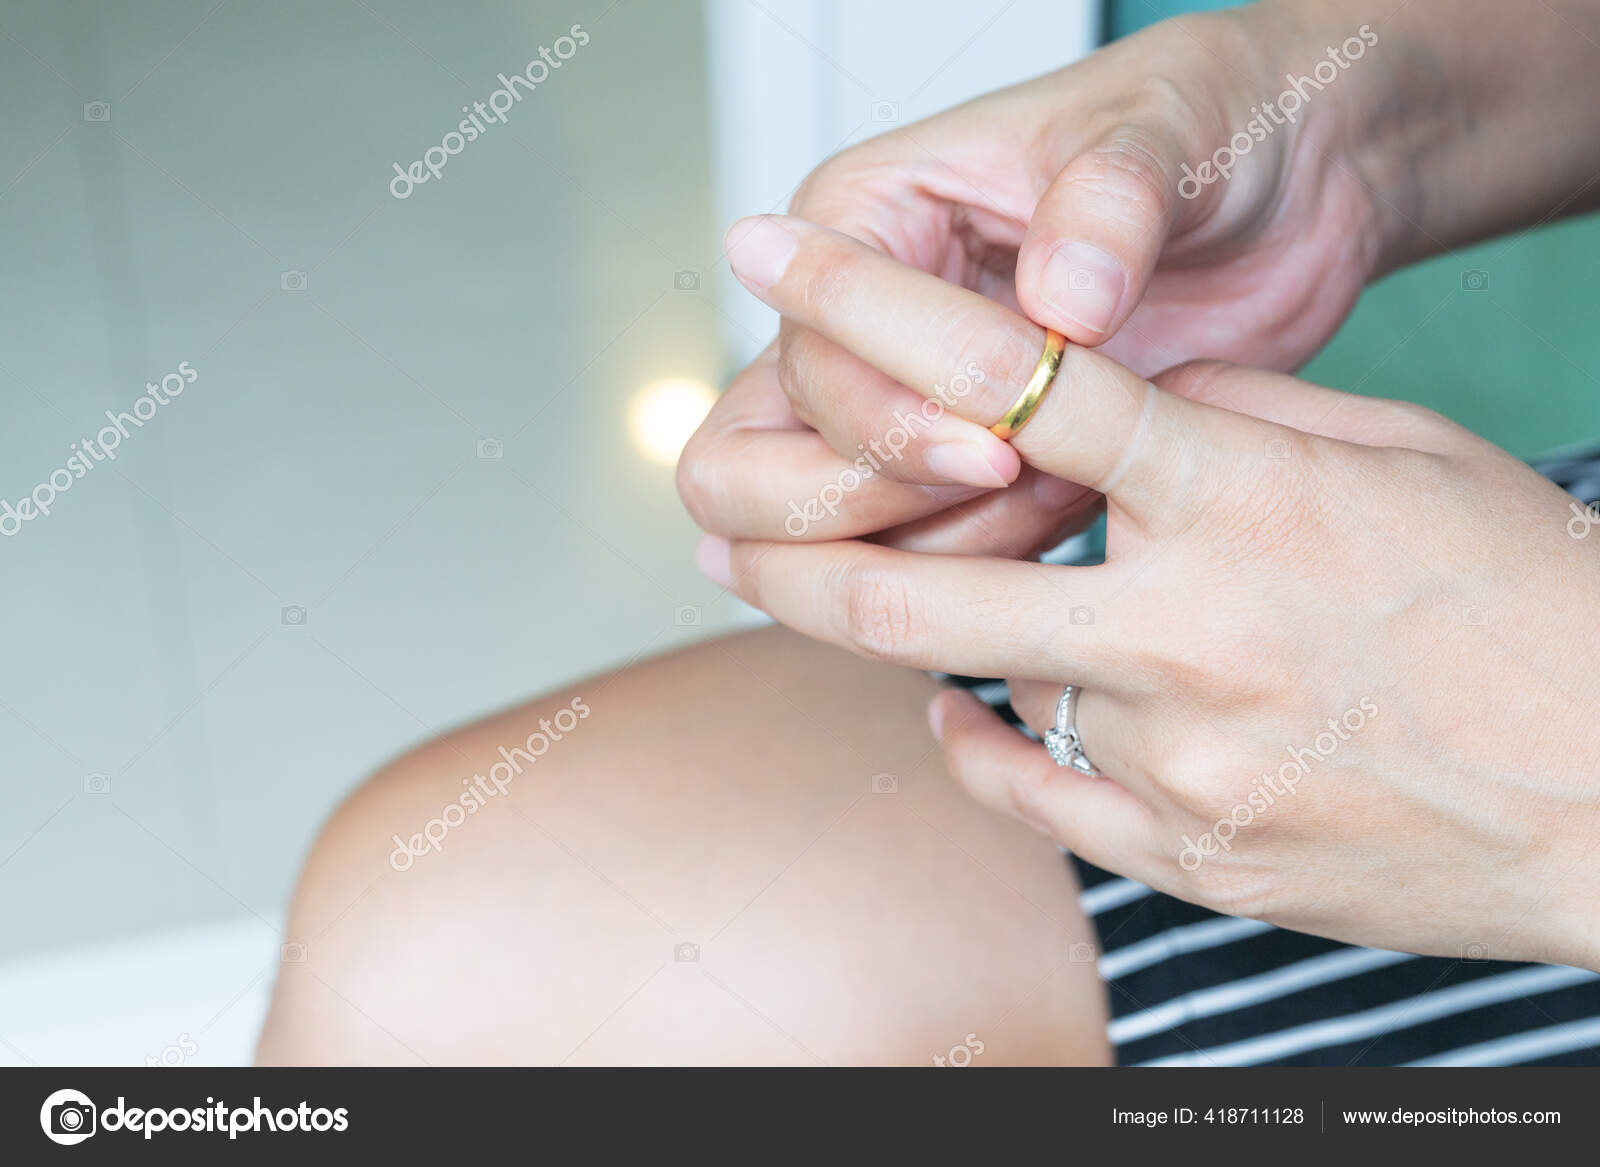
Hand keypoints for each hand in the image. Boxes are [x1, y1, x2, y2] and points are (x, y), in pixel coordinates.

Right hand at [679, 5, 1384, 554]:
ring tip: (1075, 488)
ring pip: (827, 536)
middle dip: (855, 509)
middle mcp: (858, 325)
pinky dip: (988, 570)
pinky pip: (921, 560)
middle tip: (1000, 482)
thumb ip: (1112, 200)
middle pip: (742, 470)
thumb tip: (1064, 298)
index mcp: (866, 217)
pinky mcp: (967, 469)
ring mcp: (905, 406)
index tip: (1007, 443)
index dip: (887, 424)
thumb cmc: (1207, 122)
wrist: (1296, 185)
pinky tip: (1084, 509)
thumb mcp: (1169, 126)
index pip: (804, 361)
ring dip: (943, 544)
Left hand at [695, 217, 1599, 969]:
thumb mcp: (1390, 450)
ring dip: (958, 634)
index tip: (776, 261)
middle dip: (788, 543)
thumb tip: (1101, 403)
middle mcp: (1186, 630)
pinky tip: (958, 710)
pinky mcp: (1184, 855)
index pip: (1013, 378)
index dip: (868, 306)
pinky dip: (972, 739)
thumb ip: (1224, 418)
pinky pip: (1022, 790)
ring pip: (986, 680)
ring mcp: (1177, 760)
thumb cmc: (1524, 602)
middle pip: (911, 575)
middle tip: (722, 518)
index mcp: (1241, 495)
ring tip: (948, 603)